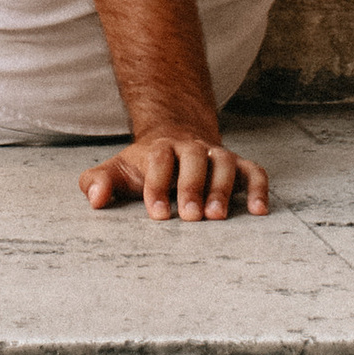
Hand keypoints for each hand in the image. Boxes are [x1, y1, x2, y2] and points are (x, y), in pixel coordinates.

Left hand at [80, 130, 269, 220]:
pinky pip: (253, 171)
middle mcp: (191, 148)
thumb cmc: (146, 166)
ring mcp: (217, 155)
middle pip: (194, 159)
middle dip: (192, 187)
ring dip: (222, 188)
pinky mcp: (239, 166)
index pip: (160, 160)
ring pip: (224, 163)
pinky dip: (259, 188)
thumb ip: (100, 181)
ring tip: (218, 217)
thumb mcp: (120, 171)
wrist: (175, 138)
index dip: (157, 184)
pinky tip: (259, 211)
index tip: (156, 214)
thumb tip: (94, 200)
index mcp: (161, 148)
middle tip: (190, 217)